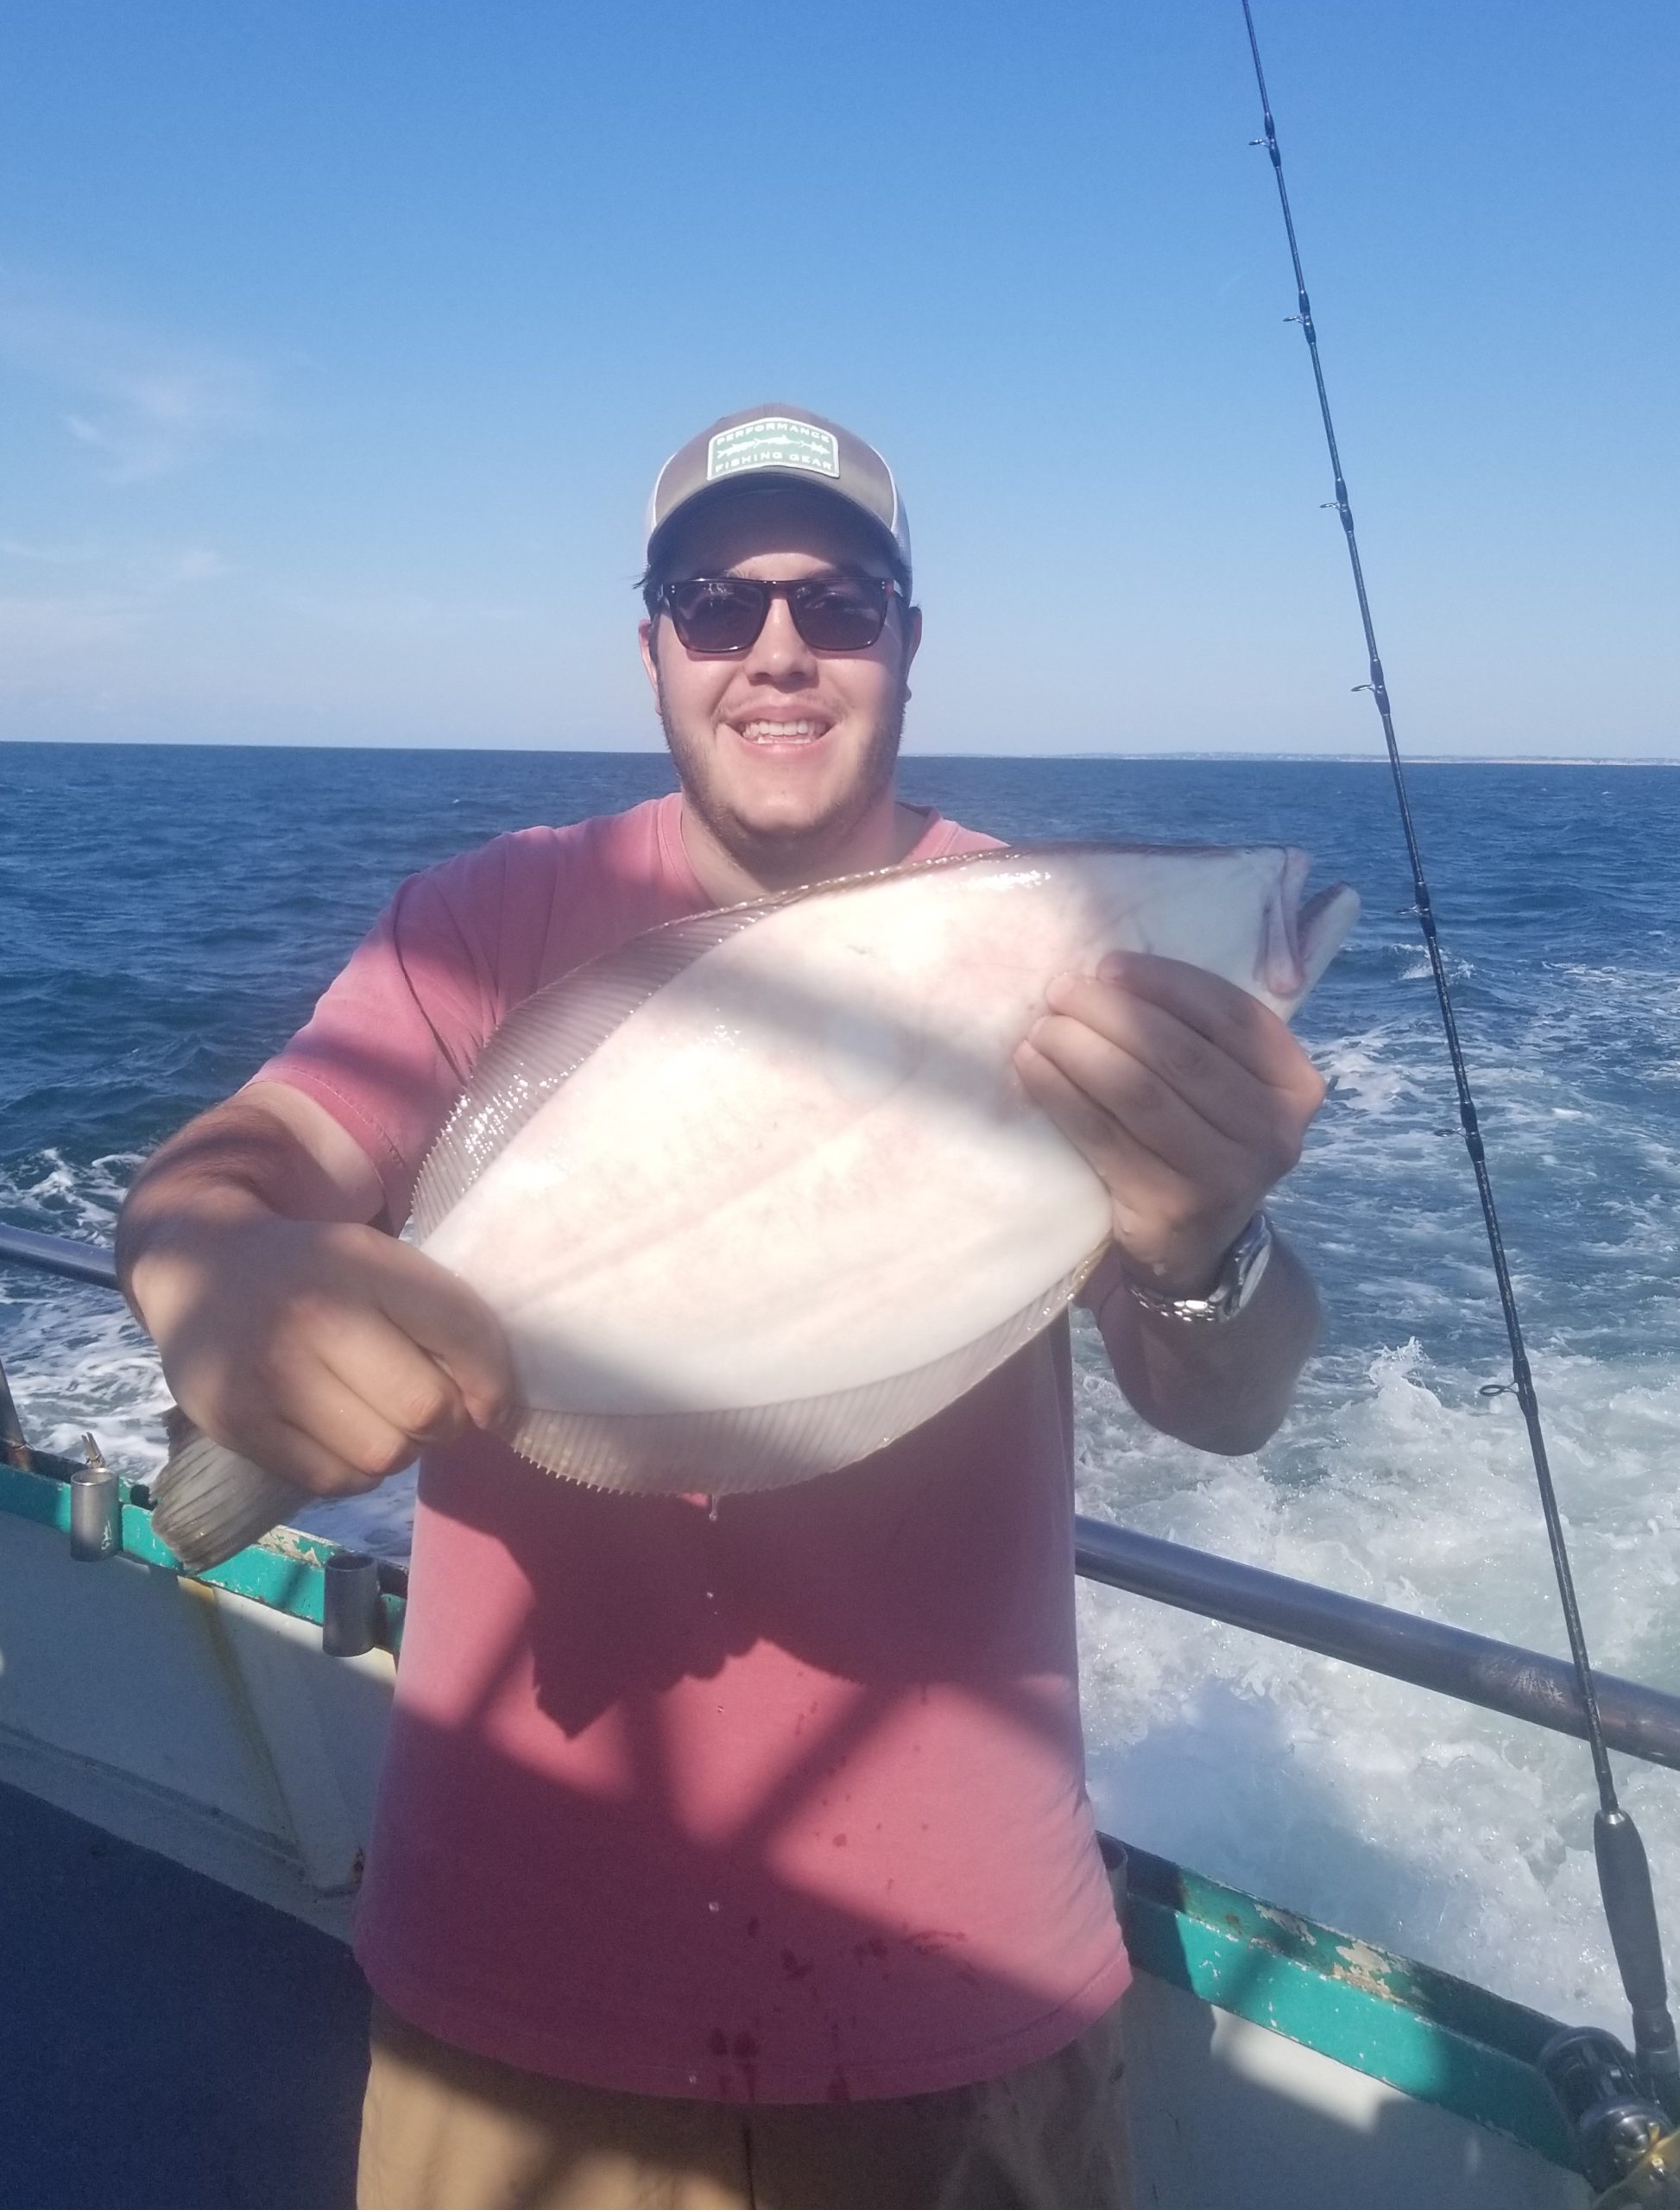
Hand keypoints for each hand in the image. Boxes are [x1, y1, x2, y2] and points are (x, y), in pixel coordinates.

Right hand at [129, 1210, 513, 1498]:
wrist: (197, 1268)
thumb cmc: (314, 1272)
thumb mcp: (375, 1261)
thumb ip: (438, 1316)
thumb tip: (494, 1409)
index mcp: (361, 1260)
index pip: (461, 1333)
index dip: (494, 1381)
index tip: (491, 1399)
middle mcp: (314, 1314)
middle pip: (427, 1409)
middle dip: (447, 1422)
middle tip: (433, 1412)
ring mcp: (269, 1373)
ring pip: (383, 1455)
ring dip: (400, 1449)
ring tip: (382, 1420)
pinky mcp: (236, 1423)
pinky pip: (334, 1481)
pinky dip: (353, 1471)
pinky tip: (341, 1435)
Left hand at [1014, 951, 1326, 1298]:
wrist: (1194, 1246)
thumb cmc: (1201, 1141)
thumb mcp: (1227, 1089)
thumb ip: (1200, 1036)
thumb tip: (1109, 973)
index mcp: (1294, 1085)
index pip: (1231, 1015)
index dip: (1165, 982)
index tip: (1108, 966)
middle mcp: (1272, 1131)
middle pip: (1179, 1052)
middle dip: (1111, 1012)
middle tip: (1061, 991)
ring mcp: (1226, 1174)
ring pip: (1140, 1091)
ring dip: (1081, 1049)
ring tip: (1042, 1027)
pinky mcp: (1171, 1205)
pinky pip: (1104, 1135)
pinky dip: (1061, 1094)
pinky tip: (1032, 1067)